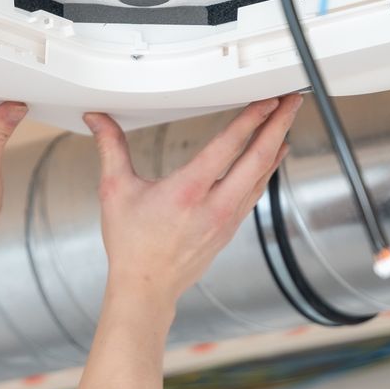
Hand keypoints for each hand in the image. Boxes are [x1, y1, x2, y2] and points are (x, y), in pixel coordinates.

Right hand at [85, 94, 302, 302]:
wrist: (146, 288)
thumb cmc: (131, 245)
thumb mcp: (115, 191)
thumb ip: (110, 148)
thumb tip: (98, 120)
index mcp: (187, 192)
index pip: (228, 146)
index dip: (251, 119)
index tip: (266, 100)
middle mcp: (214, 205)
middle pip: (258, 158)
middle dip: (278, 125)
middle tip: (291, 101)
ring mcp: (227, 219)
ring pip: (262, 176)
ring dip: (277, 145)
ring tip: (286, 121)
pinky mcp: (230, 229)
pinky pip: (255, 192)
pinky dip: (267, 169)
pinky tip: (272, 158)